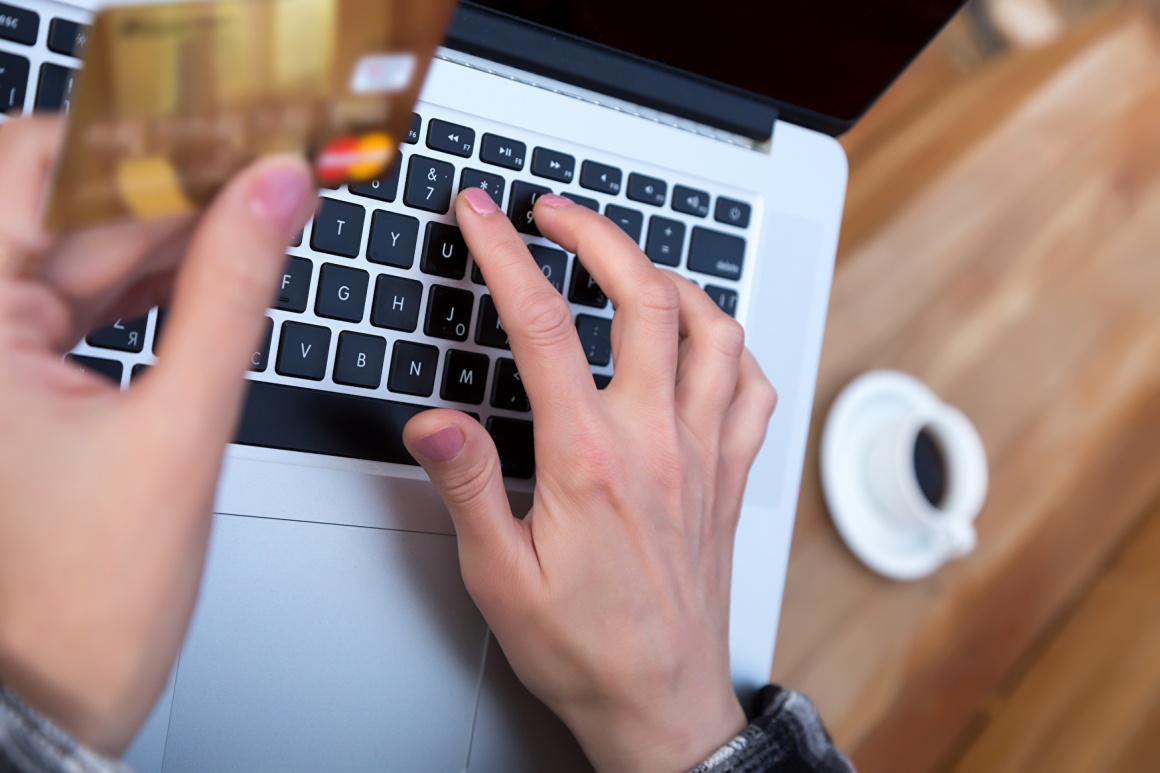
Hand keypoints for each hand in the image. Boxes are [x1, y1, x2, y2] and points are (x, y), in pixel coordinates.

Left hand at [0, 117, 315, 754]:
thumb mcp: (180, 429)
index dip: (135, 136)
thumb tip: (270, 195)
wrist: (50, 703)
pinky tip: (209, 275)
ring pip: (79, 257)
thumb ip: (230, 295)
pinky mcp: (16, 388)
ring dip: (167, 237)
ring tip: (255, 219)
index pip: (34, 165)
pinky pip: (82, 307)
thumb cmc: (81, 605)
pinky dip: (148, 287)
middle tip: (263, 173)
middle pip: (67, 210)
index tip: (221, 130)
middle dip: (171, 187)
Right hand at [403, 188, 777, 771]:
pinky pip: (754, 386)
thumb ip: (469, 487)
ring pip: (714, 328)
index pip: (544, 326)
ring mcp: (704, 454)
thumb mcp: (499, 578)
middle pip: (643, 298)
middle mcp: (658, 443)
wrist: (660, 704)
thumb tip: (435, 420)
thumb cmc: (584, 649)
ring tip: (628, 262)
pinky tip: (703, 339)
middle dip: (596, 233)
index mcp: (590, 460)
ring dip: (669, 276)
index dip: (507, 254)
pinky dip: (731, 342)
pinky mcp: (729, 474)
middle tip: (555, 211)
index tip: (484, 216)